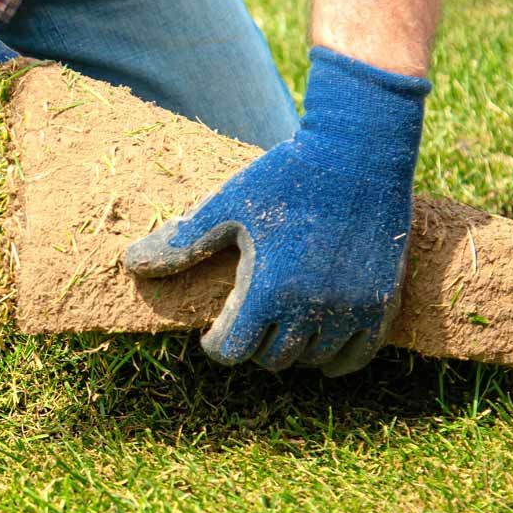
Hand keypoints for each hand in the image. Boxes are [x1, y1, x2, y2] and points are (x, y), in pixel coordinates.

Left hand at [123, 46, 429, 374]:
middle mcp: (311, 308)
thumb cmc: (286, 175)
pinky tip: (320, 348)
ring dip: (292, 349)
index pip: (233, 350)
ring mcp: (351, 308)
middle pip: (272, 359)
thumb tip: (131, 262)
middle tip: (248, 322)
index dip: (217, 344)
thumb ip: (183, 241)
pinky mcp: (382, 303)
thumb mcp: (228, 204)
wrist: (359, 152)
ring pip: (311, 359)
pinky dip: (335, 359)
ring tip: (280, 325)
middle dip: (253, 344)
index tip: (214, 332)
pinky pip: (356, 357)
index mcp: (268, 289)